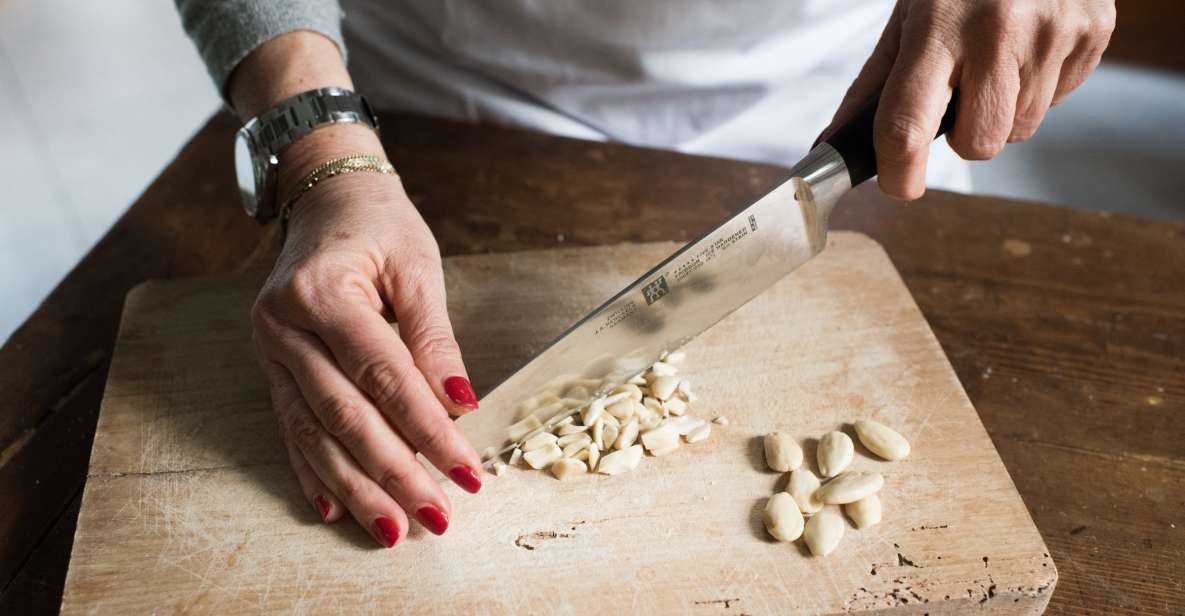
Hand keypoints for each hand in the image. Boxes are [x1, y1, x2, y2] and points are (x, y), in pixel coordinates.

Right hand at [250, 126, 482, 547]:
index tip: (465, 469)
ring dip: (354, 487)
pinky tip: (333, 507)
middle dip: (393, 472)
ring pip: (314, 432)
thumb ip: (434, 338)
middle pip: (344, 414)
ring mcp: (270, 349)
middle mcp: (285, 326)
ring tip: (390, 530)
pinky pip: (292, 427)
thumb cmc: (378, 225)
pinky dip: (313, 470)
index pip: (383, 375)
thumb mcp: (418, 267)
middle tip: (433, 515)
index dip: (426, 427)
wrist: (324, 196)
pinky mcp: (272, 366)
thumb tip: (459, 403)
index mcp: (323, 292)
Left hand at [821, 0, 1115, 198]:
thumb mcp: (907, 19)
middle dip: (965, 137)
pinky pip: (1058, 102)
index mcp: (937, 27)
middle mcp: (998, 31)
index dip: (900, 173)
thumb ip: (871, 89)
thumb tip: (832, 147)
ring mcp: (1053, 32)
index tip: (899, 185)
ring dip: (1004, 111)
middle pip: (979, 144)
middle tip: (961, 95)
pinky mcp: (1094, 33)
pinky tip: (1029, 47)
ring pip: (1021, 130)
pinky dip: (1039, 87)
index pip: (908, 126)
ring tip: (998, 60)